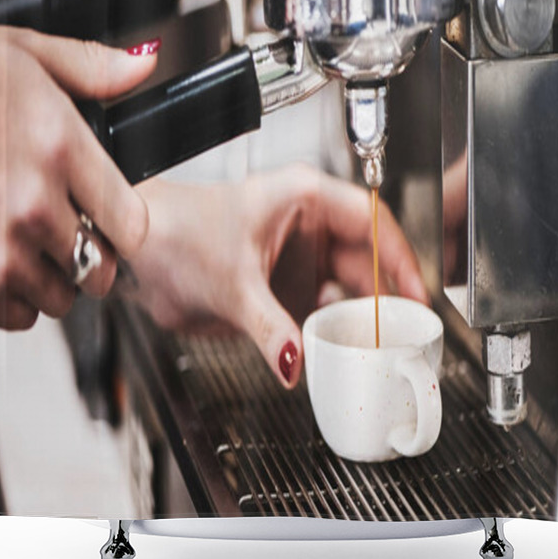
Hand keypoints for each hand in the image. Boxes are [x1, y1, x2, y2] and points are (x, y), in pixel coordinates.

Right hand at [0, 24, 157, 329]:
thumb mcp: (21, 52)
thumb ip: (92, 68)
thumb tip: (144, 63)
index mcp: (59, 149)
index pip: (132, 225)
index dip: (121, 224)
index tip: (105, 216)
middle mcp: (30, 206)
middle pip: (98, 268)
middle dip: (87, 254)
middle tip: (58, 230)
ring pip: (57, 298)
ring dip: (46, 279)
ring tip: (19, 241)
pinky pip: (9, 314)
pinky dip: (5, 296)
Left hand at [128, 166, 429, 388]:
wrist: (142, 253)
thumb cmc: (178, 234)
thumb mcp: (231, 282)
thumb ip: (269, 327)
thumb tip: (299, 362)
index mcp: (305, 196)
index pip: (373, 220)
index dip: (399, 257)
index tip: (415, 292)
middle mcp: (309, 222)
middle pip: (369, 255)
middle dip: (389, 292)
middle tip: (406, 329)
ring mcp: (300, 253)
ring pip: (352, 281)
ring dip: (367, 312)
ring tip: (384, 342)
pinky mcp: (289, 281)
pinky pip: (327, 303)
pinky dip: (339, 324)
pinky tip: (348, 345)